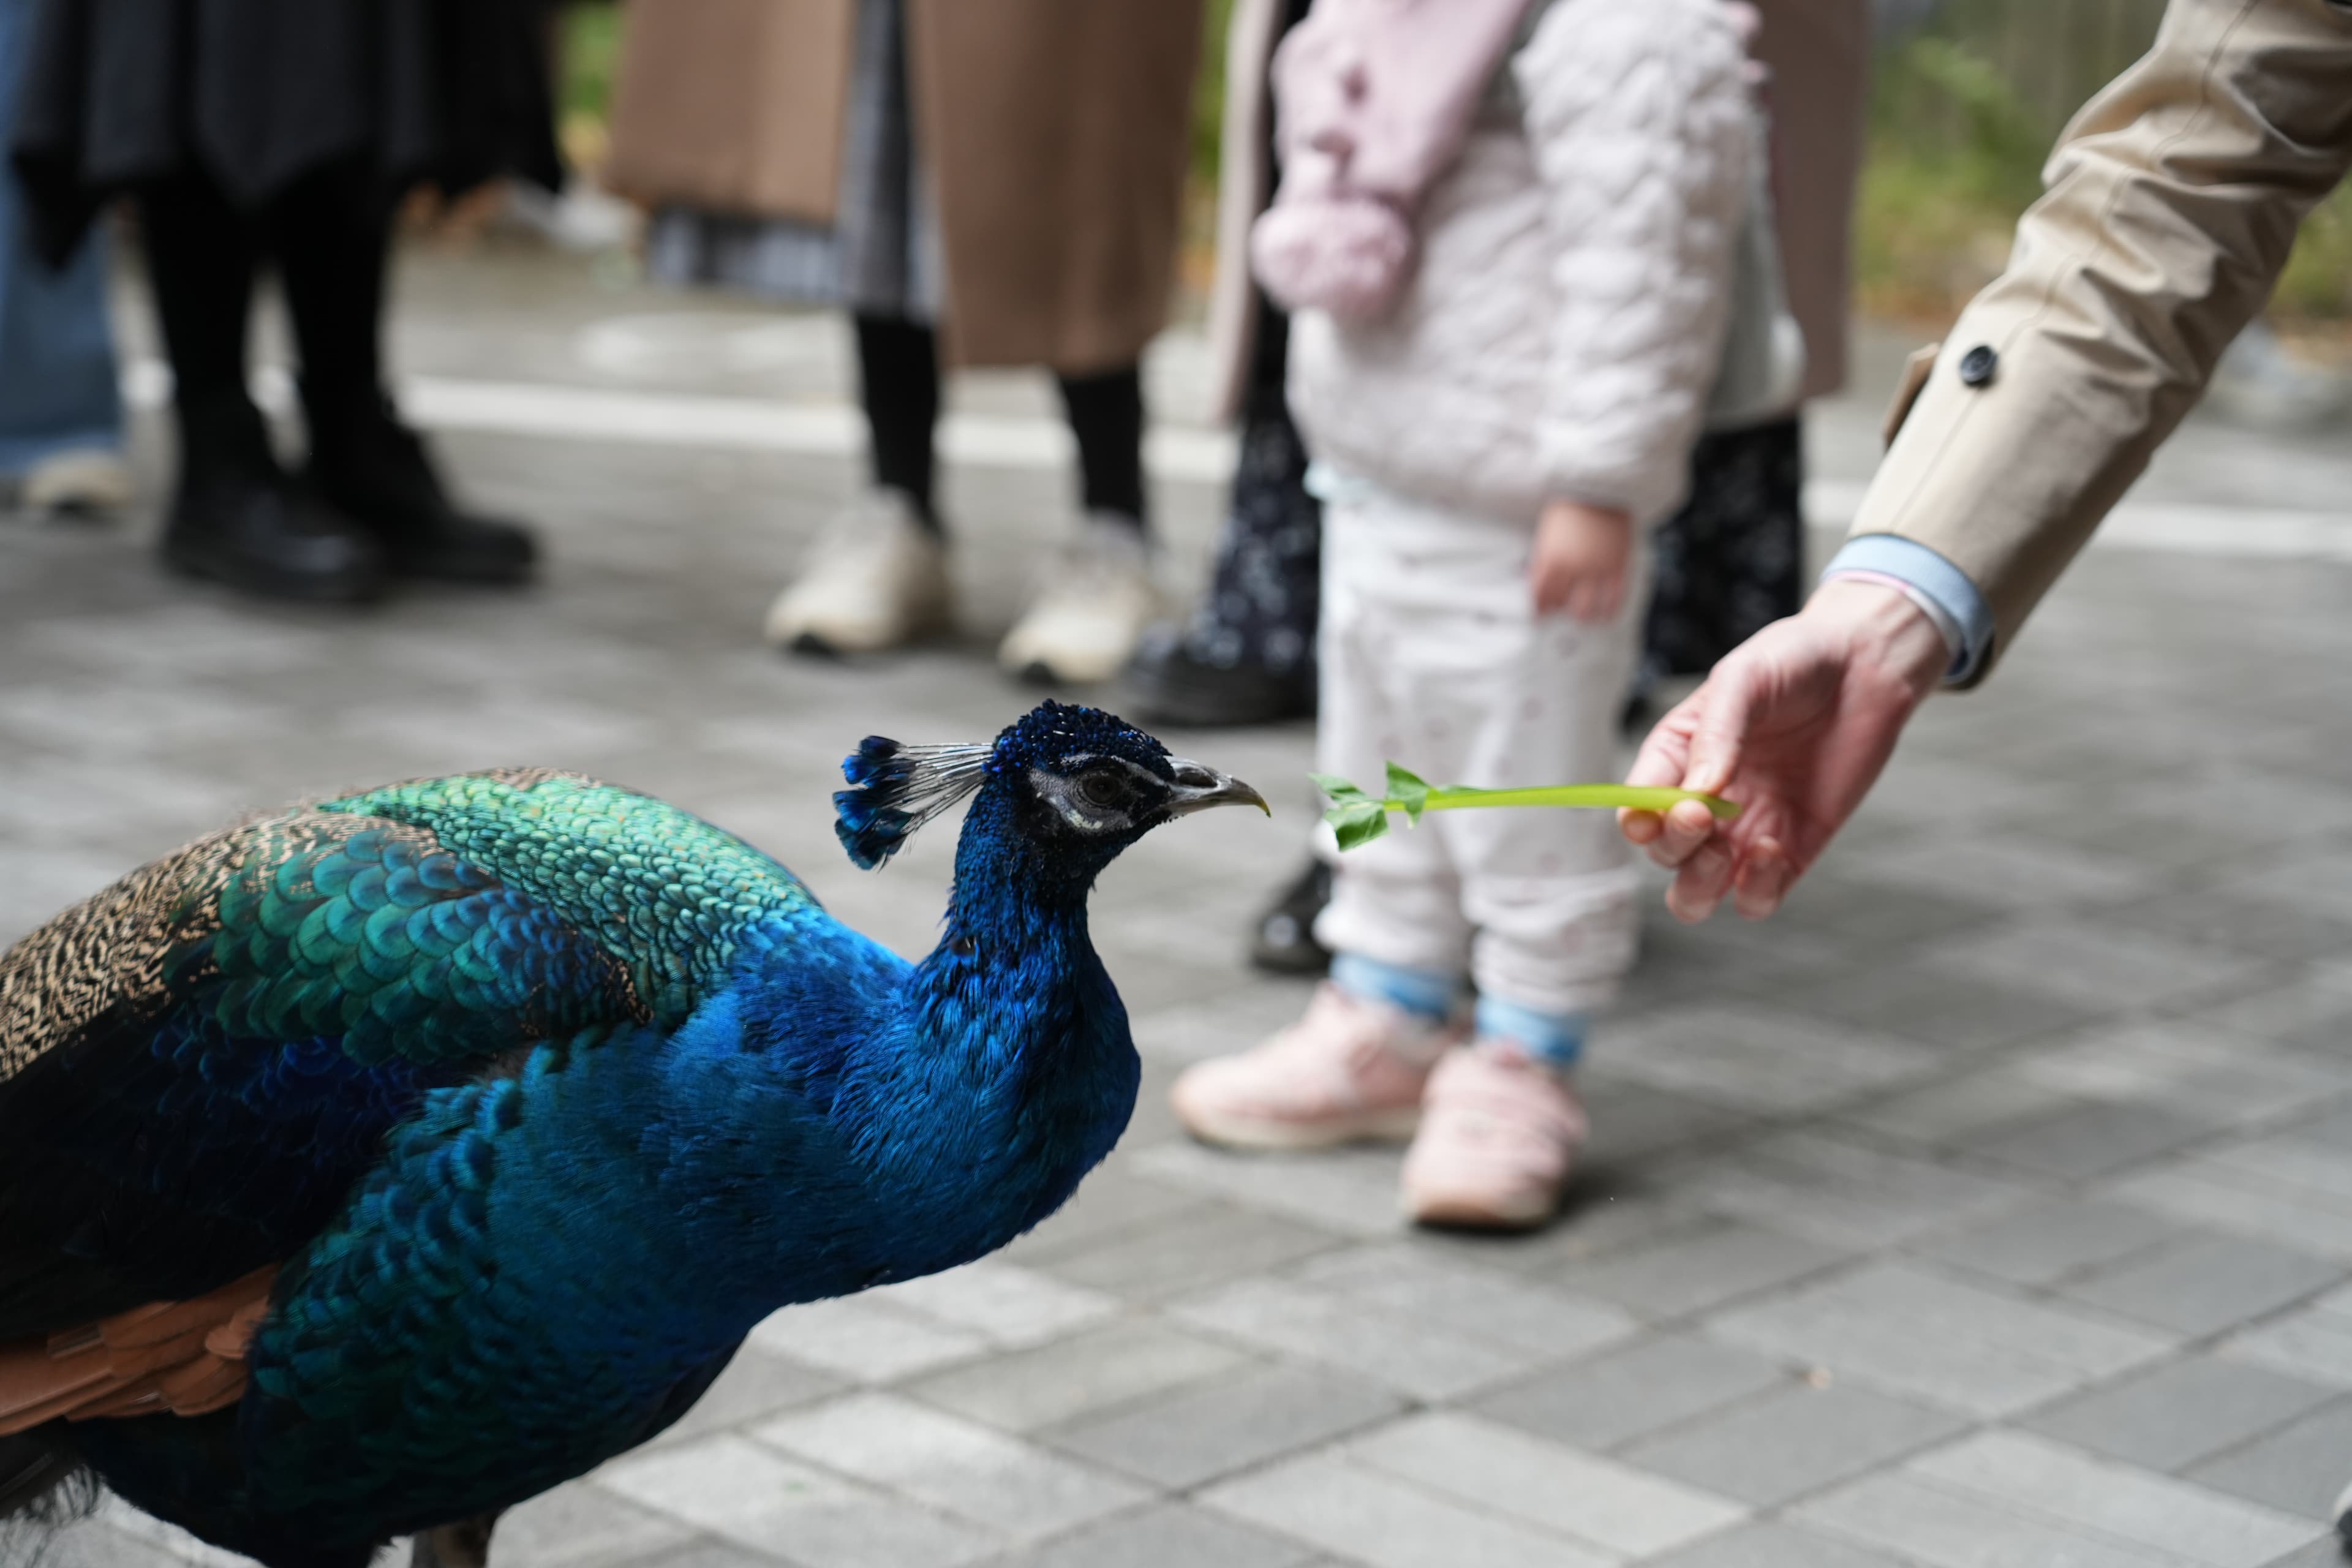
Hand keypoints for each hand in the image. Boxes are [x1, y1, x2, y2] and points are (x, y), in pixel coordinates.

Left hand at [1532, 500, 1630, 620]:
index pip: (1540, 595)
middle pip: (1563, 605)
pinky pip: (1614, 599)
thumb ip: (1543, 558)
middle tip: (1561, 607)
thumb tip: (1535, 580)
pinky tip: (1604, 614)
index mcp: (1552, 558)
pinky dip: (1608, 611)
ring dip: (1583, 615)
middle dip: (1560, 609)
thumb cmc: (1570, 507)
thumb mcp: (1547, 532)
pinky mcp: (1618, 567)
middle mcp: (1574, 567)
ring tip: (1582, 612)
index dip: (1539, 607)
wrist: (1602, 489)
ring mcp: (1597, 569)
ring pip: (1588, 609)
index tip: (1540, 611)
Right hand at [1618, 579, 1949, 921]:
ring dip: (1700, 885)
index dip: (1639, 822)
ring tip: (1726, 851)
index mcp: (1675, 760)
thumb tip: (1697, 791)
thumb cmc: (1794, 662)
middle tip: (1701, 815)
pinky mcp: (1792, 852)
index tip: (1661, 810)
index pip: (1637, 808)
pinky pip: (1758, 898)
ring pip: (1696, 893)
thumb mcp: (1744, 679)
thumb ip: (1717, 733)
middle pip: (1664, 855)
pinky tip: (1772, 849)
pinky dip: (1756, 890)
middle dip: (1674, 846)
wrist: (1867, 667)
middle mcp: (1703, 803)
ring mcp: (1743, 832)